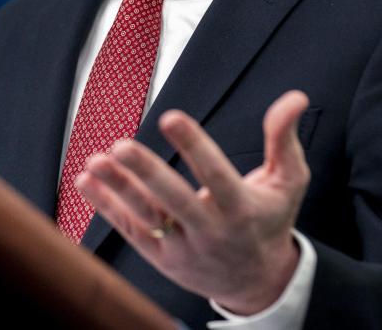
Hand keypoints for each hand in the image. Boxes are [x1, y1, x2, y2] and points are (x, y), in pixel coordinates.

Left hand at [75, 90, 310, 314]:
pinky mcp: (162, 258)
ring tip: (95, 161)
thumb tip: (294, 98)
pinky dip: (107, 207)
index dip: (194, 146)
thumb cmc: (271, 221)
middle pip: (174, 200)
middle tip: (121, 145)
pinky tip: (87, 181)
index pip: (215, 175)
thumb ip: (284, 138)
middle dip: (147, 173)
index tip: (171, 117)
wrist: (258, 283)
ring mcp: (183, 247)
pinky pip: (131, 231)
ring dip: (118, 189)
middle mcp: (210, 230)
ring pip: (147, 217)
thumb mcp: (289, 181)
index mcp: (241, 209)